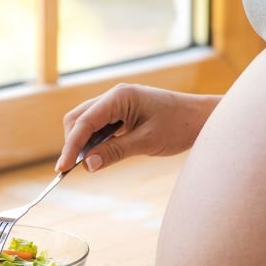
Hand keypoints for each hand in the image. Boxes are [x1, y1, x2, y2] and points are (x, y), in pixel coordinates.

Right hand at [54, 84, 217, 171]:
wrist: (202, 118)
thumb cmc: (179, 126)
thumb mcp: (147, 142)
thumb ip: (115, 152)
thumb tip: (87, 166)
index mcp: (119, 97)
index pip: (84, 122)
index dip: (71, 146)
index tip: (63, 168)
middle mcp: (114, 96)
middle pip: (78, 119)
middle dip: (73, 143)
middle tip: (76, 169)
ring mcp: (117, 103)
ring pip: (85, 122)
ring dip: (83, 143)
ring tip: (90, 164)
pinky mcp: (121, 113)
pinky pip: (98, 126)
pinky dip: (94, 142)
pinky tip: (100, 155)